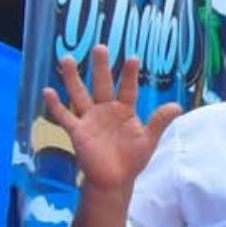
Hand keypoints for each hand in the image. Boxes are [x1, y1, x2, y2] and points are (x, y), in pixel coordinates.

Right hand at [43, 45, 180, 192]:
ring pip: (79, 94)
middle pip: (102, 85)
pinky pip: (65, 117)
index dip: (130, 75)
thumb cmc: (132, 158)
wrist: (115, 179)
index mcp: (125, 111)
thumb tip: (177, 105)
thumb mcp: (149, 140)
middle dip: (101, 67)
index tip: (133, 57)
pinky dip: (55, 105)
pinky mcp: (78, 132)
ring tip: (67, 59)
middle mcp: (106, 110)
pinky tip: (48, 91)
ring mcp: (90, 119)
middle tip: (100, 47)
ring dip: (72, 78)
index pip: (128, 89)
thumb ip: (159, 122)